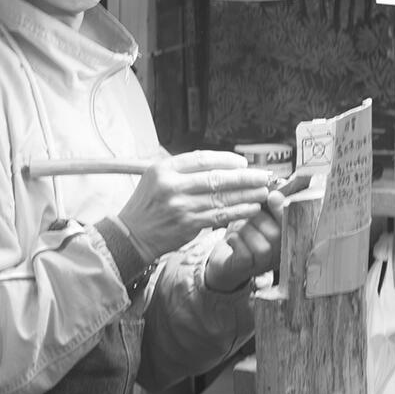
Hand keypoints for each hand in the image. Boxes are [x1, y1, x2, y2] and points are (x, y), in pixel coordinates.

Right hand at [114, 151, 280, 260]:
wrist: (130, 235)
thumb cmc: (147, 205)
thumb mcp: (156, 178)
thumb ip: (183, 170)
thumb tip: (219, 165)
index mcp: (164, 169)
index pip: (202, 158)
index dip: (226, 159)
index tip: (243, 163)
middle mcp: (172, 185)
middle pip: (216, 177)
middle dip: (245, 177)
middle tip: (263, 176)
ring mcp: (180, 206)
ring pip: (221, 198)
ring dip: (247, 194)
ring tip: (263, 192)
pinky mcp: (188, 225)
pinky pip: (220, 216)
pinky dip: (238, 211)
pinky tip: (252, 208)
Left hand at [203, 188, 287, 292]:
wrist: (224, 258)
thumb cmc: (244, 234)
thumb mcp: (257, 217)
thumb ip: (268, 207)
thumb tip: (274, 193)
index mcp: (285, 239)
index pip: (292, 226)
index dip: (282, 211)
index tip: (272, 196)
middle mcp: (279, 255)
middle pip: (276, 234)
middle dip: (258, 219)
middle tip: (247, 216)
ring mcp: (263, 264)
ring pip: (262, 246)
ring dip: (245, 231)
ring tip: (239, 229)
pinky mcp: (246, 268)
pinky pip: (245, 254)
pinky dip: (236, 241)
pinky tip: (232, 238)